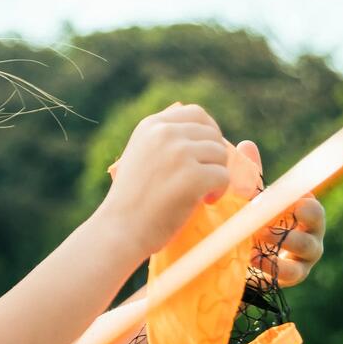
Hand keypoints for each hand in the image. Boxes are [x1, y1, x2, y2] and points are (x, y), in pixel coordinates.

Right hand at [100, 103, 233, 256]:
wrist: (120, 229)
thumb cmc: (130, 200)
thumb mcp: (140, 157)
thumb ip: (163, 141)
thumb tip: (202, 133)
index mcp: (151, 126)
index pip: (195, 114)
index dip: (209, 131)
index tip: (207, 152)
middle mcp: (165, 133)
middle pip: (212, 134)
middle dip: (215, 156)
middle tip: (207, 177)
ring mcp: (179, 153)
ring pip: (220, 154)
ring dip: (218, 174)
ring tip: (204, 192)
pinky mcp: (192, 176)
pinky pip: (223, 176)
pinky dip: (220, 191)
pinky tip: (206, 201)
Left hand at [229, 141, 326, 286]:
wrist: (245, 261)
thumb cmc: (255, 224)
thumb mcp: (252, 201)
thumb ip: (252, 178)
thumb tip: (246, 145)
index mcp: (306, 207)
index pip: (310, 197)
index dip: (298, 196)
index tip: (281, 197)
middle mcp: (313, 229)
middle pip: (315, 219)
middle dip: (294, 215)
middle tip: (268, 215)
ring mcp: (307, 255)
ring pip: (305, 246)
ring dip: (280, 240)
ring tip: (256, 236)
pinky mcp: (296, 276)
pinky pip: (291, 272)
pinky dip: (272, 266)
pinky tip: (252, 259)